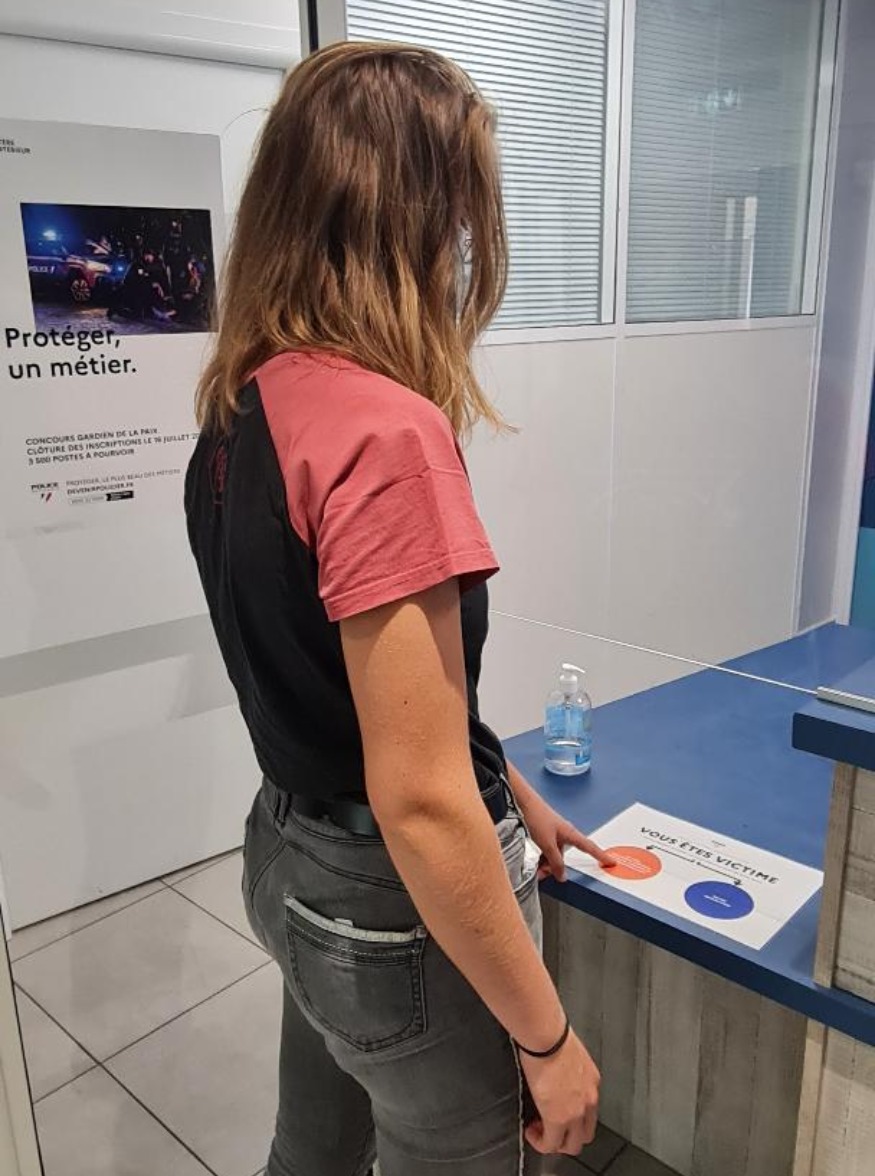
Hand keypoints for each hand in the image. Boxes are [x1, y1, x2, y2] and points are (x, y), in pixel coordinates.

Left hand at [520, 789, 613, 881]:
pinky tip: (535, 860)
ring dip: (546, 863)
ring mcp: (555, 832)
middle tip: (545, 874)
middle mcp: (565, 833)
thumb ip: (555, 861)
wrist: (523, 802)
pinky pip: (547, 849)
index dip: (601, 856)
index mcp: (571, 834)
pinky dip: (542, 856)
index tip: (610, 862)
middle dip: (557, 867)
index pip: (590, 847)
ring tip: (537, 869)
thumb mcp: (547, 844)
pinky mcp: (545, 832)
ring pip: (555, 854)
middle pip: (565, 856)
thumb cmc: (537, 815)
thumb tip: (562, 875)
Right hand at [521, 1029, 599, 1154]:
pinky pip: (551, 1144)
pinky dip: (541, 1143)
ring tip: (539, 1131)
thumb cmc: (553, 1036)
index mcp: (592, 1081)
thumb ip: (566, 1068)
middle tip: (549, 1127)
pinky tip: (531, 1132)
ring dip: (555, 1142)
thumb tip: (555, 1069)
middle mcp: (589, 1100)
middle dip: (567, 1137)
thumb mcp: (568, 1053)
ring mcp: (576, 1112)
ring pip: (572, 1145)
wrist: (547, 1038)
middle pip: (585, 1135)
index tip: (556, 1110)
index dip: (573, 1117)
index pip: (589, 1112)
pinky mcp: (558, 1118)